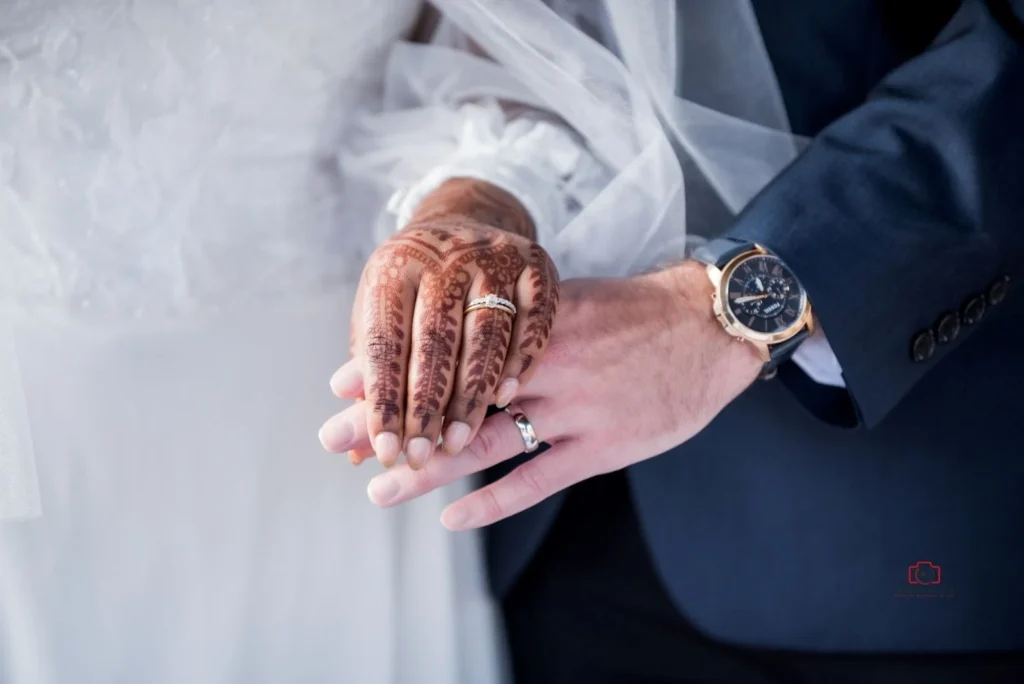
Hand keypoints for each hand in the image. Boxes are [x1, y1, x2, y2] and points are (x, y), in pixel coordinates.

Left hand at [324, 179, 558, 469]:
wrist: (468, 221)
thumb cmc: (415, 290)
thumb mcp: (383, 318)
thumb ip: (371, 378)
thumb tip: (348, 448)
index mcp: (395, 265)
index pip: (385, 341)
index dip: (383, 398)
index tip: (384, 448)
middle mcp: (446, 256)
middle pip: (435, 340)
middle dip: (426, 405)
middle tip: (420, 455)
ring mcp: (496, 258)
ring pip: (486, 337)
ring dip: (471, 396)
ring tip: (456, 443)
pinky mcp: (538, 266)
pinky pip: (533, 323)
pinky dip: (520, 362)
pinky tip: (505, 400)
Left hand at [325, 261, 762, 528]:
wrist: (707, 327)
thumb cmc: (631, 314)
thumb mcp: (567, 300)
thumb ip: (514, 323)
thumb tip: (453, 339)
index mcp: (530, 322)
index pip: (446, 348)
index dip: (394, 368)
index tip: (342, 384)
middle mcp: (542, 364)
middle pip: (452, 397)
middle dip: (392, 420)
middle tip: (336, 439)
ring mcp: (572, 407)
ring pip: (485, 443)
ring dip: (428, 468)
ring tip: (379, 487)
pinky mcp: (601, 445)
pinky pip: (537, 480)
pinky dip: (493, 503)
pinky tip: (454, 520)